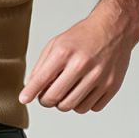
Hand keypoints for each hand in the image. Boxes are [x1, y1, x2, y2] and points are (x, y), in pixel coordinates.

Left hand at [18, 5, 138, 113]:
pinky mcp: (111, 86)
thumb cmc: (84, 36)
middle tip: (47, 96)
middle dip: (46, 100)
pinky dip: (84, 103)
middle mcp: (82, 65)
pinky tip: (83, 91)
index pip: (41, 80)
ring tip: (66, 91)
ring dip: (65, 103)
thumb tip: (31, 87)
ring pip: (73, 107)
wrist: (114, 29)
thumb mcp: (56, 44)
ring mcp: (98, 77)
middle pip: (56, 99)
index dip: (30, 93)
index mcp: (65, 53)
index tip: (24, 99)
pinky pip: (91, 108)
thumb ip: (42, 66)